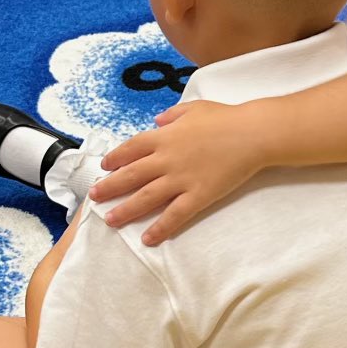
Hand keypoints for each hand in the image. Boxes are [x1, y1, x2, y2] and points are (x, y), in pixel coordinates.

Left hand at [89, 100, 267, 244]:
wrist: (252, 134)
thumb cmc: (227, 118)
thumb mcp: (195, 108)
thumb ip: (173, 115)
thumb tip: (158, 121)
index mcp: (165, 136)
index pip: (131, 148)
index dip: (115, 158)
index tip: (104, 166)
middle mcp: (167, 158)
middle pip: (130, 175)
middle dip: (110, 187)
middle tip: (94, 197)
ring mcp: (181, 178)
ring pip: (146, 198)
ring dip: (126, 210)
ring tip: (110, 221)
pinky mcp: (199, 195)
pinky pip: (175, 215)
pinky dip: (160, 228)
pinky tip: (148, 239)